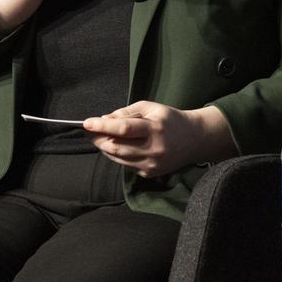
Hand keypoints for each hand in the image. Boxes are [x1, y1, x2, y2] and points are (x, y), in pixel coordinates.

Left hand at [84, 101, 235, 177]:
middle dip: (99, 139)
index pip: (123, 129)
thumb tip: (103, 120)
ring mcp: (151, 164)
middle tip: (90, 131)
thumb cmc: (170, 119)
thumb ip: (126, 113)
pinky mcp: (150, 173)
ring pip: (118, 158)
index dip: (102, 126)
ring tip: (102, 138)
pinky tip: (119, 146)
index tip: (87, 123)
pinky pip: (126, 164)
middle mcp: (153, 149)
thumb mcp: (151, 108)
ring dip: (105, 148)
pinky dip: (118, 155)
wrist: (195, 139)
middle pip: (116, 147)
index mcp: (155, 128)